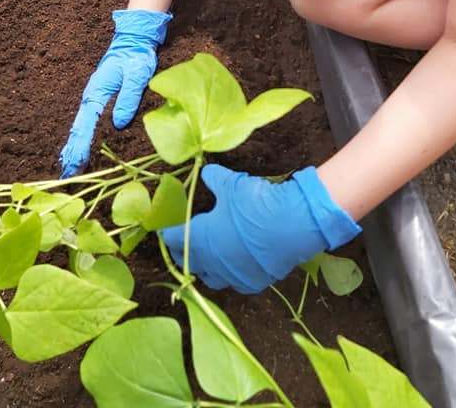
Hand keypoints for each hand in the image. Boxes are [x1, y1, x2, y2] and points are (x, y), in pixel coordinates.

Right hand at [59, 8, 171, 177]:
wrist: (134, 39)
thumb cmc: (136, 56)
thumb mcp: (137, 75)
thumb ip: (129, 97)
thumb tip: (118, 123)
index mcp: (97, 93)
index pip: (85, 126)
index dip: (80, 148)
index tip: (74, 167)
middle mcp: (91, 97)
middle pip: (78, 129)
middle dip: (72, 153)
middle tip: (66, 177)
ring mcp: (94, 98)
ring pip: (80, 127)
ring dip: (74, 147)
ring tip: (68, 170)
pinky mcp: (100, 98)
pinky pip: (87, 122)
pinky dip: (80, 137)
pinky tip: (79, 149)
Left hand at [162, 165, 360, 292]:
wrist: (292, 226)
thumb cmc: (254, 203)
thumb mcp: (232, 183)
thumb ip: (215, 179)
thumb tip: (206, 172)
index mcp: (200, 238)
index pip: (173, 239)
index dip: (167, 233)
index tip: (163, 229)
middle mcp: (212, 262)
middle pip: (188, 262)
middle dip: (182, 252)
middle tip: (180, 243)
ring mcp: (232, 275)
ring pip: (210, 277)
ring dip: (206, 267)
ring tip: (207, 257)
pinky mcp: (252, 283)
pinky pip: (235, 282)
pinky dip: (231, 274)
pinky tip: (236, 264)